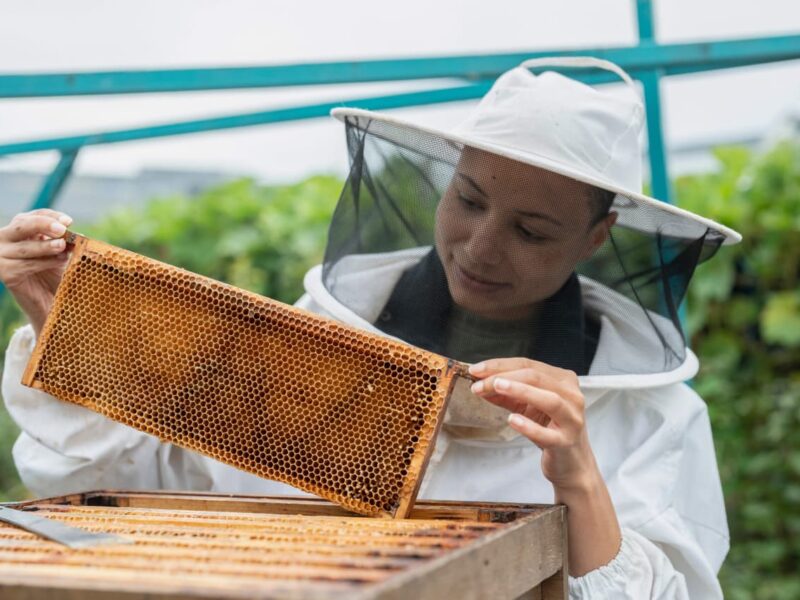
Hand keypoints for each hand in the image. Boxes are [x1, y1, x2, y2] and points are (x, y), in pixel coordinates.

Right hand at [0, 209, 72, 336]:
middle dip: (43, 225)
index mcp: (19, 230)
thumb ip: (64, 242)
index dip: (50, 216)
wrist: (50, 303)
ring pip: (25, 247)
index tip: (69, 221)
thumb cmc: (56, 274)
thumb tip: (75, 234)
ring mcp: (1, 256)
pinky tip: (59, 262)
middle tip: (63, 229)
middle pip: (21, 225)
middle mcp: (5, 239)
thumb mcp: (60, 253)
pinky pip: (26, 264)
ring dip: (47, 246)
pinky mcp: (4, 273)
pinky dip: (44, 262)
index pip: (32, 216)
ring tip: (64, 248)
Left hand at [468, 357, 598, 491]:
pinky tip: (512, 420)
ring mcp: (571, 419)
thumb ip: (506, 394)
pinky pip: (547, 434)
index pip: (528, 365)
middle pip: (536, 377)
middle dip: (503, 377)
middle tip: (478, 383)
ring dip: (520, 390)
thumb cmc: (549, 428)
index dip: (500, 365)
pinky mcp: (565, 442)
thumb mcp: (526, 407)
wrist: (571, 462)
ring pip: (549, 399)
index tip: (475, 370)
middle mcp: (571, 395)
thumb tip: (480, 384)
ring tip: (496, 387)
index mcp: (562, 380)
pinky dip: (529, 426)